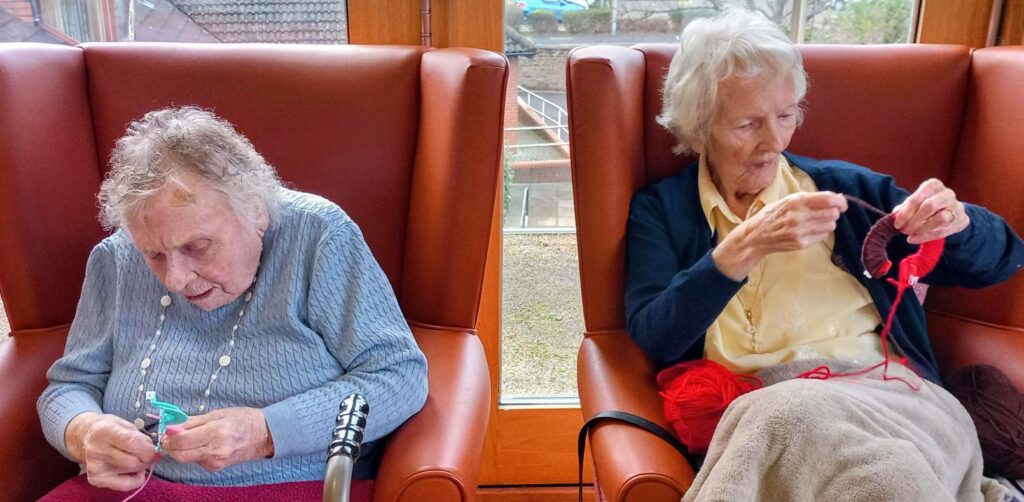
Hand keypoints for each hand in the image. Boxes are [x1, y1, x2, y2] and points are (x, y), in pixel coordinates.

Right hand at [66, 412, 158, 490]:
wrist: (87, 436)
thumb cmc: (112, 429)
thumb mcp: (128, 426)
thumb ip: (142, 439)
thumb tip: (156, 455)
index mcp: (105, 431)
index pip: (134, 444)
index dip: (149, 450)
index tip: (152, 449)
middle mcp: (96, 450)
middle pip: (133, 462)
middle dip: (146, 460)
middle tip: (146, 455)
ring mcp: (94, 466)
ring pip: (130, 473)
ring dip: (140, 467)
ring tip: (134, 458)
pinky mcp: (94, 479)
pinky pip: (124, 485)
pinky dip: (133, 479)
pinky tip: (129, 470)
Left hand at [161, 407, 273, 471]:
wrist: (264, 435)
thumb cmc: (242, 419)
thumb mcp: (217, 413)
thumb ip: (192, 421)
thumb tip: (171, 425)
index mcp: (216, 432)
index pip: (182, 440)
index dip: (169, 436)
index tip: (165, 429)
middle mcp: (215, 450)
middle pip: (180, 455)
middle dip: (170, 446)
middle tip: (170, 435)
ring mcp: (215, 462)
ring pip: (186, 458)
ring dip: (181, 449)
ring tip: (188, 437)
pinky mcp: (215, 467)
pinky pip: (196, 460)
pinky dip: (192, 452)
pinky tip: (201, 444)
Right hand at [713, 191, 846, 279]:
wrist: (757, 236)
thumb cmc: (773, 214)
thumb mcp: (788, 200)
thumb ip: (810, 198)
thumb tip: (837, 198)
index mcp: (796, 201)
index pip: (828, 199)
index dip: (840, 201)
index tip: (842, 204)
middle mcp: (799, 216)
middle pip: (832, 213)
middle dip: (833, 213)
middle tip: (826, 213)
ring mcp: (800, 231)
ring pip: (830, 226)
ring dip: (827, 223)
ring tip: (815, 223)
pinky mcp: (801, 243)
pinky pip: (822, 236)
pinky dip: (820, 233)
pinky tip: (809, 231)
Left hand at [893, 178, 969, 243]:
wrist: (949, 211)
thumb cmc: (925, 206)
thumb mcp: (913, 204)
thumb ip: (903, 209)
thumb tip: (894, 216)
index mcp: (933, 185)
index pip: (917, 198)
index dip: (905, 213)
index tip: (897, 224)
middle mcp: (947, 193)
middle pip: (929, 206)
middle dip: (914, 221)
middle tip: (904, 231)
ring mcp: (957, 206)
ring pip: (941, 218)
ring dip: (922, 229)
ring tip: (910, 234)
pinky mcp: (962, 220)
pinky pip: (944, 230)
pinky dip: (927, 236)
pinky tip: (916, 239)